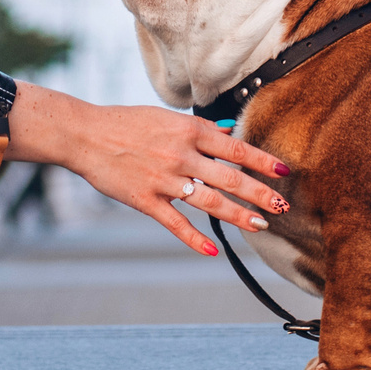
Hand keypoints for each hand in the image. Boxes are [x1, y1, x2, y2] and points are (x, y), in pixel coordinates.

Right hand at [0, 82, 291, 256]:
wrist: (86, 135)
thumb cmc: (127, 123)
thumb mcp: (166, 118)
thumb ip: (199, 128)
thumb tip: (229, 131)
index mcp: (189, 131)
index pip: (236, 148)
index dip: (262, 161)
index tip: (284, 171)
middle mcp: (182, 155)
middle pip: (231, 178)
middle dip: (260, 194)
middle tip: (282, 207)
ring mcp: (165, 180)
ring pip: (210, 202)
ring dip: (238, 215)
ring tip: (259, 226)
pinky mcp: (147, 200)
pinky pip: (176, 223)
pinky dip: (194, 239)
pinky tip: (212, 251)